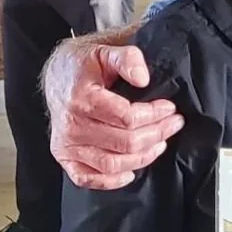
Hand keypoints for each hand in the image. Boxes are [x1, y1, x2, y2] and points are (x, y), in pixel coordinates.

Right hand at [46, 42, 184, 188]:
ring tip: (160, 143)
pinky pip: (88, 179)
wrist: (57, 76)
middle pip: (125, 143)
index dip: (154, 115)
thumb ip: (127, 58)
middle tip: (174, 123)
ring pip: (112, 164)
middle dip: (157, 134)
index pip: (127, 117)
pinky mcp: (65, 157)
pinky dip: (112, 181)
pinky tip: (131, 171)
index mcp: (82, 98)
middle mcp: (71, 125)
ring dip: (143, 157)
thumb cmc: (83, 65)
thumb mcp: (106, 50)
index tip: (170, 108)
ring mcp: (67, 144)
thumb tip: (143, 78)